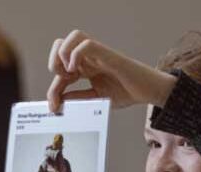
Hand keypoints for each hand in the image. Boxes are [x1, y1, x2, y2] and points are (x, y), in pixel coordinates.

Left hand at [46, 30, 176, 112]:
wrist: (147, 91)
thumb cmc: (126, 92)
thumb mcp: (96, 99)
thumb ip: (79, 98)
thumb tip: (59, 101)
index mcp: (85, 67)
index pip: (60, 69)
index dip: (53, 88)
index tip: (54, 106)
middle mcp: (89, 57)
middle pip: (60, 44)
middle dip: (54, 63)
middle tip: (62, 83)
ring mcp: (98, 54)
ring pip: (73, 36)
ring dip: (64, 54)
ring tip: (70, 73)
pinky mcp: (107, 54)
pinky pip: (86, 44)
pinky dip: (76, 55)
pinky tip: (77, 71)